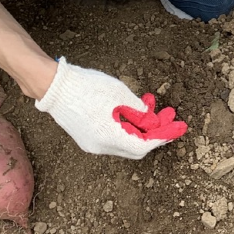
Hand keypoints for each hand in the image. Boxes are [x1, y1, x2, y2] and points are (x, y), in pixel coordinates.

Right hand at [35, 58, 186, 158]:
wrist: (54, 86)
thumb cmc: (87, 87)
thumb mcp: (120, 95)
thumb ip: (139, 112)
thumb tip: (152, 123)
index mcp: (109, 137)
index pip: (144, 145)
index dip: (163, 136)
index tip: (179, 126)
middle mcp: (100, 146)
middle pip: (136, 147)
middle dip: (155, 131)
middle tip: (169, 114)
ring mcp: (92, 144)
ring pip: (125, 141)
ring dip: (142, 126)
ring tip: (152, 104)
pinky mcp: (87, 137)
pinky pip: (113, 136)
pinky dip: (128, 125)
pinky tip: (134, 108)